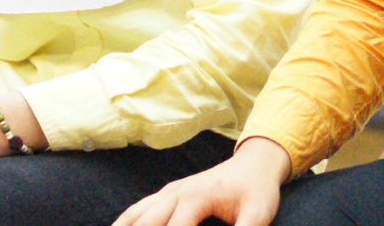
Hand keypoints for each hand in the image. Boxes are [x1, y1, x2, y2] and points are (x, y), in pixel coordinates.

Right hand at [113, 136, 293, 225]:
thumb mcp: (258, 214)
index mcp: (196, 197)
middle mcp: (175, 193)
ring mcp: (167, 193)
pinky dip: (124, 224)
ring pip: (134, 217)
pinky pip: (136, 211)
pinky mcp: (165, 196)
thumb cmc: (257, 191)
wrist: (255, 164)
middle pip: (146, 223)